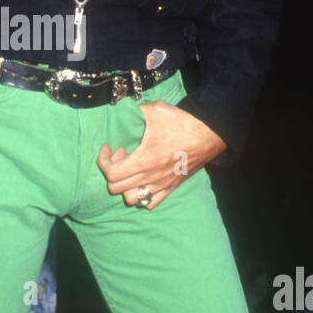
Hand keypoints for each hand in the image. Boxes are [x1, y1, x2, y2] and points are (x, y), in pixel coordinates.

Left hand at [96, 101, 225, 208]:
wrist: (209, 134)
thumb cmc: (182, 123)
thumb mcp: (155, 110)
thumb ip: (134, 110)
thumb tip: (121, 109)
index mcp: (144, 160)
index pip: (111, 173)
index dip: (103, 160)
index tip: (108, 146)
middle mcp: (150, 177)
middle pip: (116, 188)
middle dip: (112, 170)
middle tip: (120, 154)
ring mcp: (161, 185)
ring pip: (131, 199)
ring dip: (125, 185)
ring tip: (130, 169)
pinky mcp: (170, 188)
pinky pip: (149, 203)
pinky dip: (141, 195)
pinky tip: (142, 179)